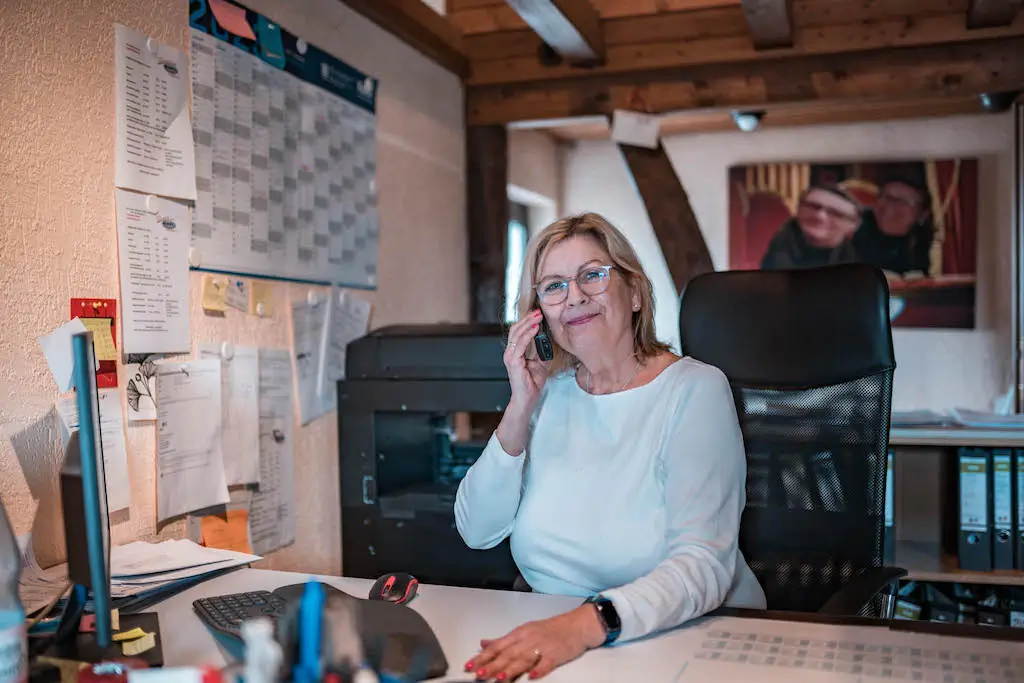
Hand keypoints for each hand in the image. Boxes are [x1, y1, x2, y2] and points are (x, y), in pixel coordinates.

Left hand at [463, 606, 605, 680]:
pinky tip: (532, 676)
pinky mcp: (556, 654)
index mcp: (519, 634)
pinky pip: (546, 663)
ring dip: (511, 668)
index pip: (497, 646)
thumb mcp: (524, 631)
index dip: (483, 657)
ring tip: (500, 678)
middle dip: (493, 665)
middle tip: (480, 674)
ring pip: (524, 659)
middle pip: (508, 654)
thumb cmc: (549, 630)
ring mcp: (542, 646)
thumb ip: (503, 640)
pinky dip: (539, 669)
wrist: (576, 625)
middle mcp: (528, 639)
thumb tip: (483, 644)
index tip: (470, 665)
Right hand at [502, 309, 549, 413]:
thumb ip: (542, 352)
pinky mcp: (514, 361)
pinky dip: (528, 335)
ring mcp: (510, 356)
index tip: (536, 314)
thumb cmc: (531, 383)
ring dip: (528, 323)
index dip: (526, 321)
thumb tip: (547, 340)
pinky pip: (520, 344)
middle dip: (527, 319)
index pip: (518, 332)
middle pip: (515, 329)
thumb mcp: (540, 363)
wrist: (527, 398)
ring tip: (538, 317)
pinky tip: (535, 329)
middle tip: (538, 311)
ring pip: (517, 334)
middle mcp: (510, 353)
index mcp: (515, 352)